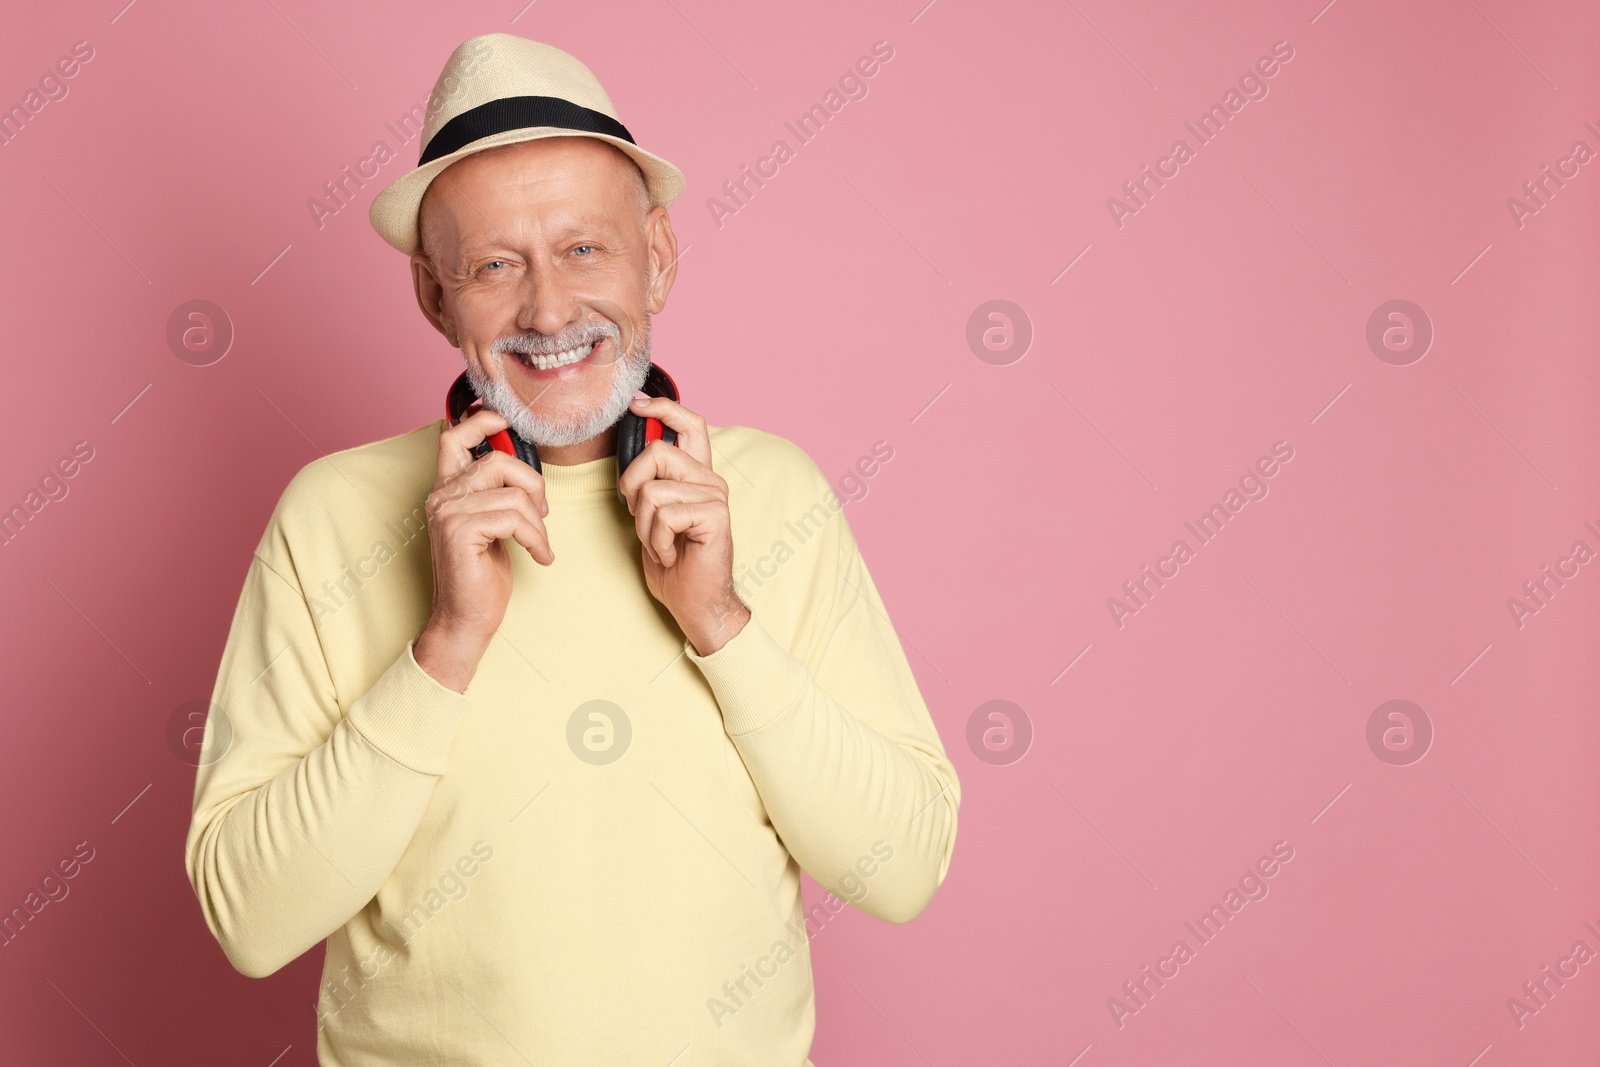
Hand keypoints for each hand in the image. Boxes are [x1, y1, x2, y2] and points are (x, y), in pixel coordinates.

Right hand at [414, 406, 553, 691]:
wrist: (466, 619)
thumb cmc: (482, 575)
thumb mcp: (493, 525)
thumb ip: (497, 494)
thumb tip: (522, 469)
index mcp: (447, 490)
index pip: (454, 438)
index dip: (480, 421)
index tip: (505, 421)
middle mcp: (441, 496)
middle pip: (498, 462)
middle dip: (533, 485)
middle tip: (541, 515)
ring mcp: (446, 513)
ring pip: (512, 494)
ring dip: (537, 522)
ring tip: (539, 544)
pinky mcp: (459, 532)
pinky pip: (513, 518)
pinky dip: (536, 538)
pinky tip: (540, 556)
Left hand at [617, 395, 749, 655]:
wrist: (696, 603)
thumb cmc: (674, 562)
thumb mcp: (652, 515)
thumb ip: (650, 482)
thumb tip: (635, 452)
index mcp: (697, 474)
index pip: (690, 423)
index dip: (664, 408)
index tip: (638, 404)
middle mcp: (710, 479)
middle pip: (656, 453)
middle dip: (632, 487)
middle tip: (642, 520)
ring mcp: (715, 495)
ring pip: (653, 490)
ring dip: (644, 525)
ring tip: (660, 544)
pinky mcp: (715, 515)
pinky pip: (663, 514)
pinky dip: (656, 540)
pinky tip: (671, 553)